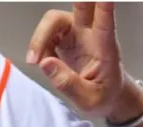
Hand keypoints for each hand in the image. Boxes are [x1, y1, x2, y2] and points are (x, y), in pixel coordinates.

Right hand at [26, 3, 132, 119]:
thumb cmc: (104, 95)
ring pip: (54, 20)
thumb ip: (69, 84)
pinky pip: (47, 33)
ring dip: (40, 38)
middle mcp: (91, 33)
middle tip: (72, 3)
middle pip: (81, 6)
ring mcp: (77, 33)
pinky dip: (39, 46)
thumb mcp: (89, 100)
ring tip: (35, 61)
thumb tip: (45, 63)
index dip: (104, 5)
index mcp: (105, 46)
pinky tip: (42, 62)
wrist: (107, 95)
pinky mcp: (65, 37)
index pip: (105, 21)